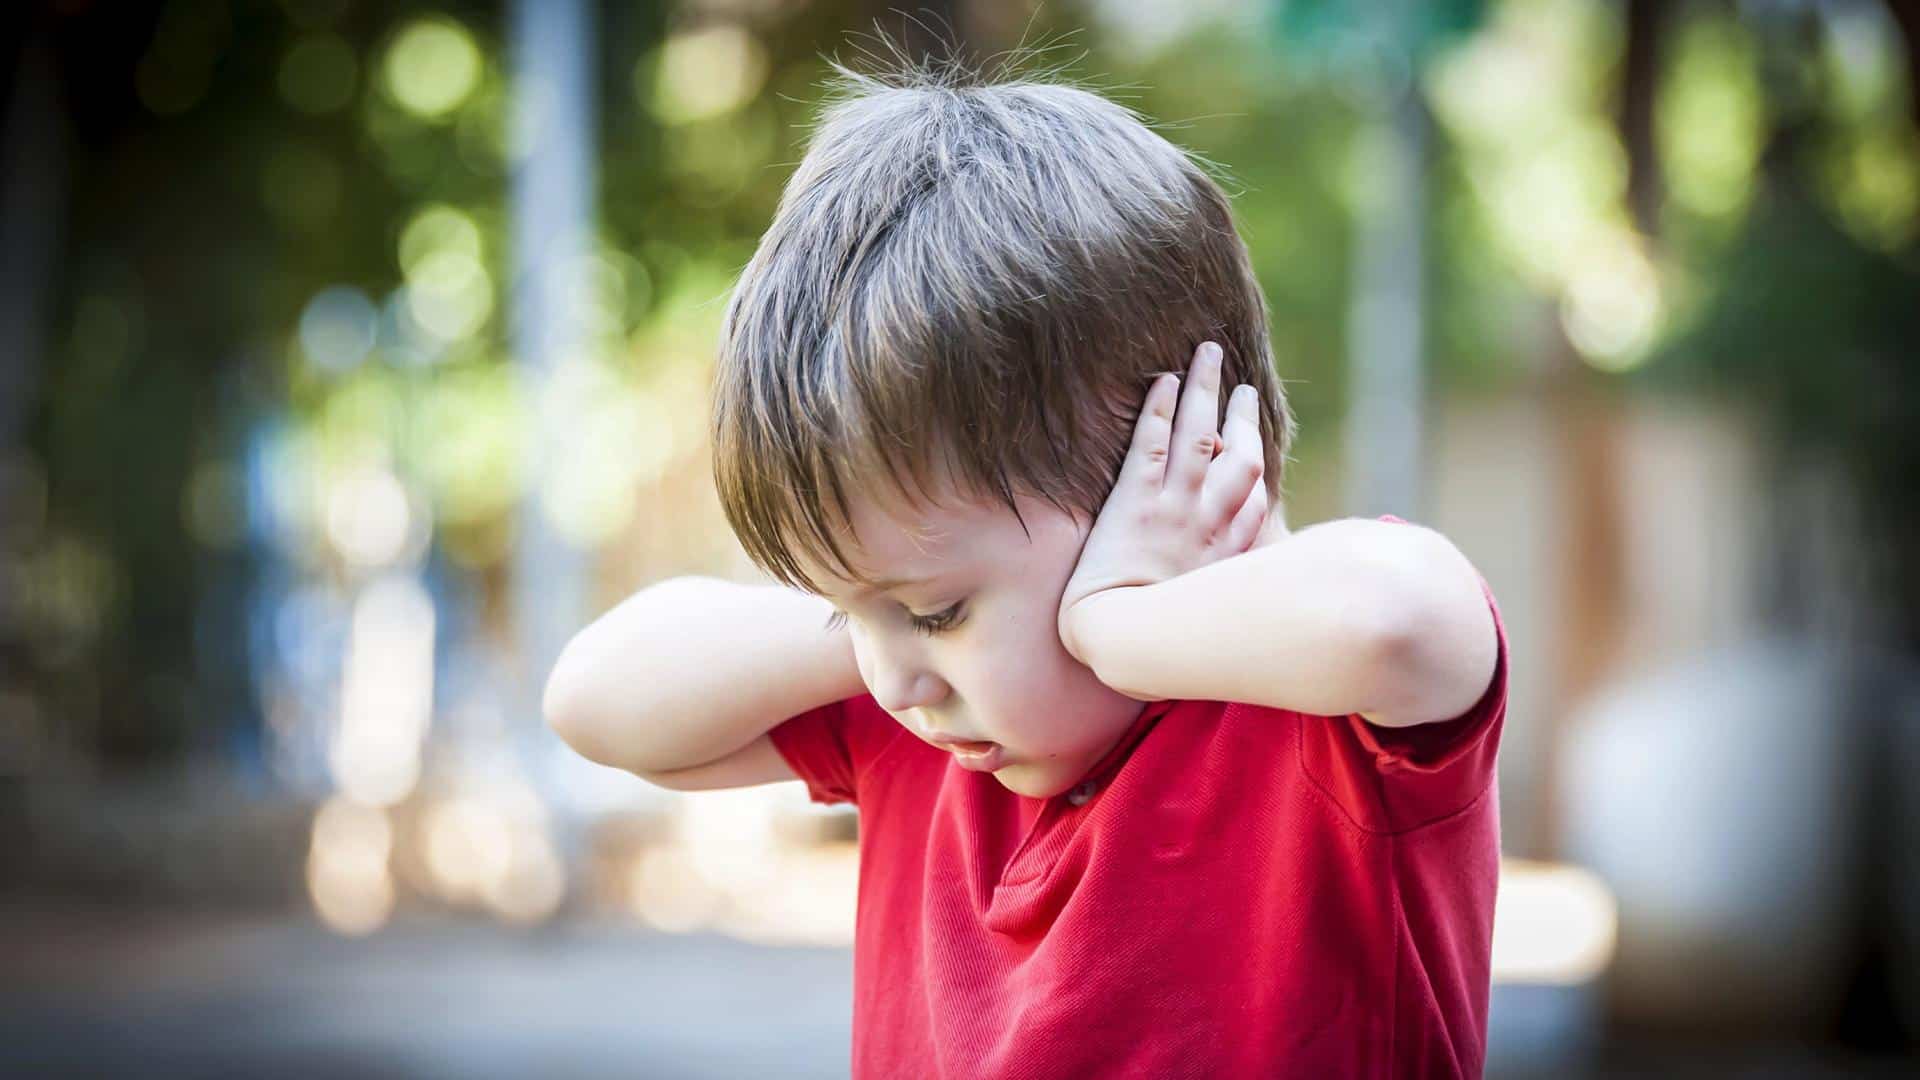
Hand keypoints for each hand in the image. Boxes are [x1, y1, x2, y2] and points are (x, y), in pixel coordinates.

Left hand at [1057, 341, 1271, 667]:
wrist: (1122, 641)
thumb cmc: (1162, 641)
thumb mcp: (1212, 622)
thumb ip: (1228, 599)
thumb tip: (1240, 601)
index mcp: (1230, 550)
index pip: (1255, 497)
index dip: (1256, 464)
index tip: (1254, 443)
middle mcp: (1210, 520)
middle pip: (1240, 454)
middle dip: (1243, 415)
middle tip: (1244, 385)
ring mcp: (1175, 506)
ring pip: (1199, 434)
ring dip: (1205, 388)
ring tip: (1208, 352)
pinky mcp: (1135, 501)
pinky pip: (1151, 444)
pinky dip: (1159, 409)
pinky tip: (1163, 380)